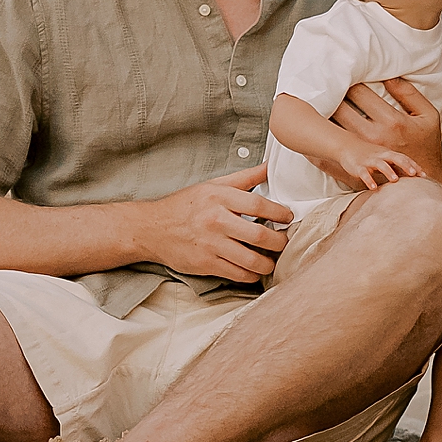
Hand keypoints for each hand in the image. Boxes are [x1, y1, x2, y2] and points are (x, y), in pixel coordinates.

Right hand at [138, 166, 291, 282]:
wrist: (152, 229)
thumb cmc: (185, 205)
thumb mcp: (213, 185)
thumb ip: (244, 177)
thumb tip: (270, 166)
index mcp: (219, 197)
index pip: (258, 204)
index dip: (279, 212)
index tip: (289, 217)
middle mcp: (216, 220)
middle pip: (259, 235)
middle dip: (279, 242)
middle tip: (286, 242)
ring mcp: (210, 244)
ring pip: (251, 259)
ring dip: (268, 263)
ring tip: (274, 259)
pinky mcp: (205, 264)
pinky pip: (237, 273)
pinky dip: (251, 274)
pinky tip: (256, 270)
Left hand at [331, 76, 441, 182]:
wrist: (424, 182)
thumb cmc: (427, 145)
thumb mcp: (427, 115)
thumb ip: (408, 94)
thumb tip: (389, 76)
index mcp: (391, 121)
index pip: (359, 93)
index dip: (349, 80)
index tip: (344, 75)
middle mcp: (374, 136)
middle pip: (340, 108)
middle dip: (333, 95)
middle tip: (328, 87)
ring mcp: (363, 153)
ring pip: (333, 129)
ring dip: (326, 116)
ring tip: (320, 106)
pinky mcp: (356, 168)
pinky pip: (330, 154)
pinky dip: (321, 143)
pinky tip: (316, 133)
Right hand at [342, 146, 423, 192]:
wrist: (347, 145)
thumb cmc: (369, 155)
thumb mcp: (385, 159)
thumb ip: (397, 167)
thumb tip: (413, 177)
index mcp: (389, 154)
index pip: (404, 159)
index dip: (414, 166)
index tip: (424, 176)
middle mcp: (381, 156)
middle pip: (396, 158)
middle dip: (405, 165)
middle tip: (414, 174)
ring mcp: (370, 160)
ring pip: (380, 164)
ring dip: (388, 171)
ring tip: (395, 179)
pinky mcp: (358, 166)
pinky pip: (363, 173)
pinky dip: (368, 180)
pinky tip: (373, 188)